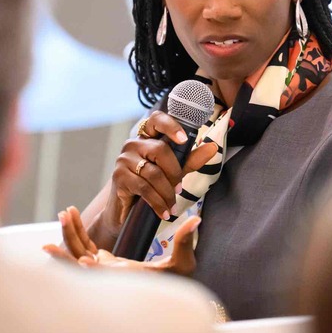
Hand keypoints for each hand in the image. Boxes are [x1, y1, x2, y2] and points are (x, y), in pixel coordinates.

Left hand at [44, 205, 200, 275]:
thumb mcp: (183, 264)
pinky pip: (83, 248)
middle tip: (64, 217)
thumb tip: (196, 219)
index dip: (94, 269)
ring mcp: (104, 270)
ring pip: (79, 253)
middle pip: (82, 261)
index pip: (106, 276)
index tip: (84, 260)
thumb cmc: (175, 281)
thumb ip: (186, 242)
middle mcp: (110, 276)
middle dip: (72, 240)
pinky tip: (70, 220)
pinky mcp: (103, 263)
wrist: (165, 295)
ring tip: (65, 212)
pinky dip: (75, 235)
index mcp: (127, 278)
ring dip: (70, 234)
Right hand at [97, 111, 216, 244]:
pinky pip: (145, 187)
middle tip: (179, 189)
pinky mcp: (119, 177)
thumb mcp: (172, 173)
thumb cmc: (149, 188)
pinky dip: (158, 202)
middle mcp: (133, 144)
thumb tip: (212, 147)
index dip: (171, 126)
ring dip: (167, 193)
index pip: (157, 120)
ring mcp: (123, 159)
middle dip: (175, 173)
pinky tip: (164, 212)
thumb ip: (189, 160)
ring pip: (154, 173)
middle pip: (161, 150)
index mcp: (147, 138)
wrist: (125, 212)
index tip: (184, 139)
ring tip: (172, 206)